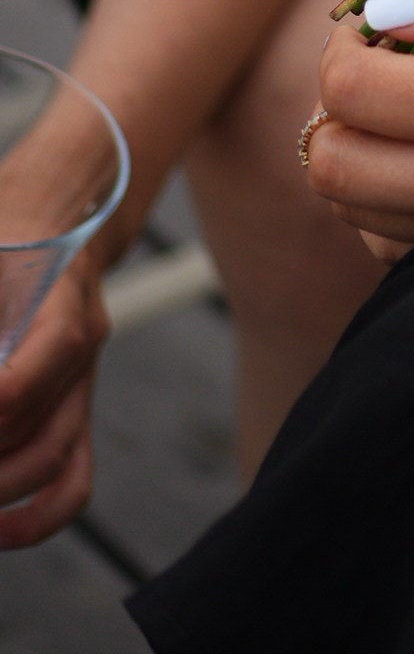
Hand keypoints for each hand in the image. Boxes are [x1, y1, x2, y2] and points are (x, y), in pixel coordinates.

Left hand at [0, 251, 104, 548]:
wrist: (57, 218)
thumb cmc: (8, 236)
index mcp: (64, 300)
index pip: (39, 364)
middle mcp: (82, 352)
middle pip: (37, 431)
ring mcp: (82, 388)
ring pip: (53, 462)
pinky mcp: (74, 415)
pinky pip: (73, 481)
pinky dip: (37, 519)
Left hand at [301, 0, 413, 243]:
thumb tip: (390, 4)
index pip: (353, 94)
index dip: (348, 42)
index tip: (385, 14)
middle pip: (335, 168)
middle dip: (339, 103)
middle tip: (390, 54)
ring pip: (360, 215)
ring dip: (364, 150)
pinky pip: (408, 247)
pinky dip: (396, 198)